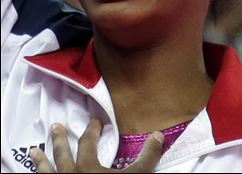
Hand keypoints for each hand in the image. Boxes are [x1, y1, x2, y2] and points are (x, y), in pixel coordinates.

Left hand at [29, 118, 163, 172]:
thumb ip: (146, 158)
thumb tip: (158, 135)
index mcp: (87, 167)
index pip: (88, 142)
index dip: (92, 130)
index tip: (95, 121)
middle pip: (62, 153)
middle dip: (59, 139)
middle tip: (55, 126)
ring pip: (46, 171)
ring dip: (40, 161)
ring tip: (34, 151)